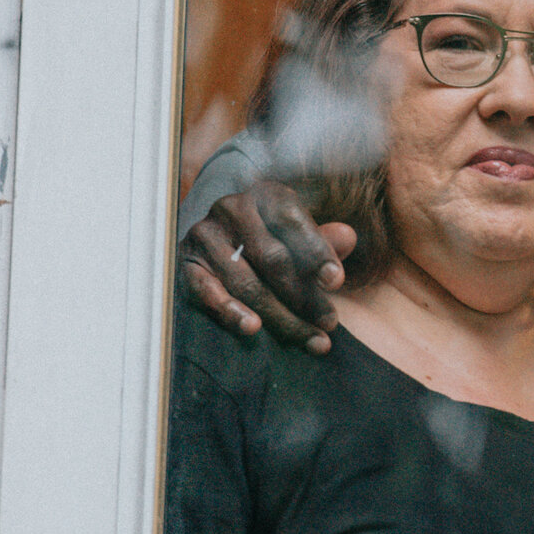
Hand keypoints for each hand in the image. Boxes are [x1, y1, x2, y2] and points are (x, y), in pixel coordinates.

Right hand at [178, 181, 354, 353]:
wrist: (221, 241)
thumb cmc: (274, 241)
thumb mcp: (300, 235)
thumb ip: (323, 240)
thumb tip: (348, 237)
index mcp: (267, 195)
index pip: (294, 223)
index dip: (317, 252)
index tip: (335, 282)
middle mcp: (233, 208)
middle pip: (273, 258)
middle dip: (304, 296)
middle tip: (328, 324)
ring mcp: (206, 235)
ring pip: (247, 282)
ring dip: (280, 315)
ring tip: (308, 338)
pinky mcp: (186, 262)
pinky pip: (207, 291)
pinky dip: (230, 311)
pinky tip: (252, 328)